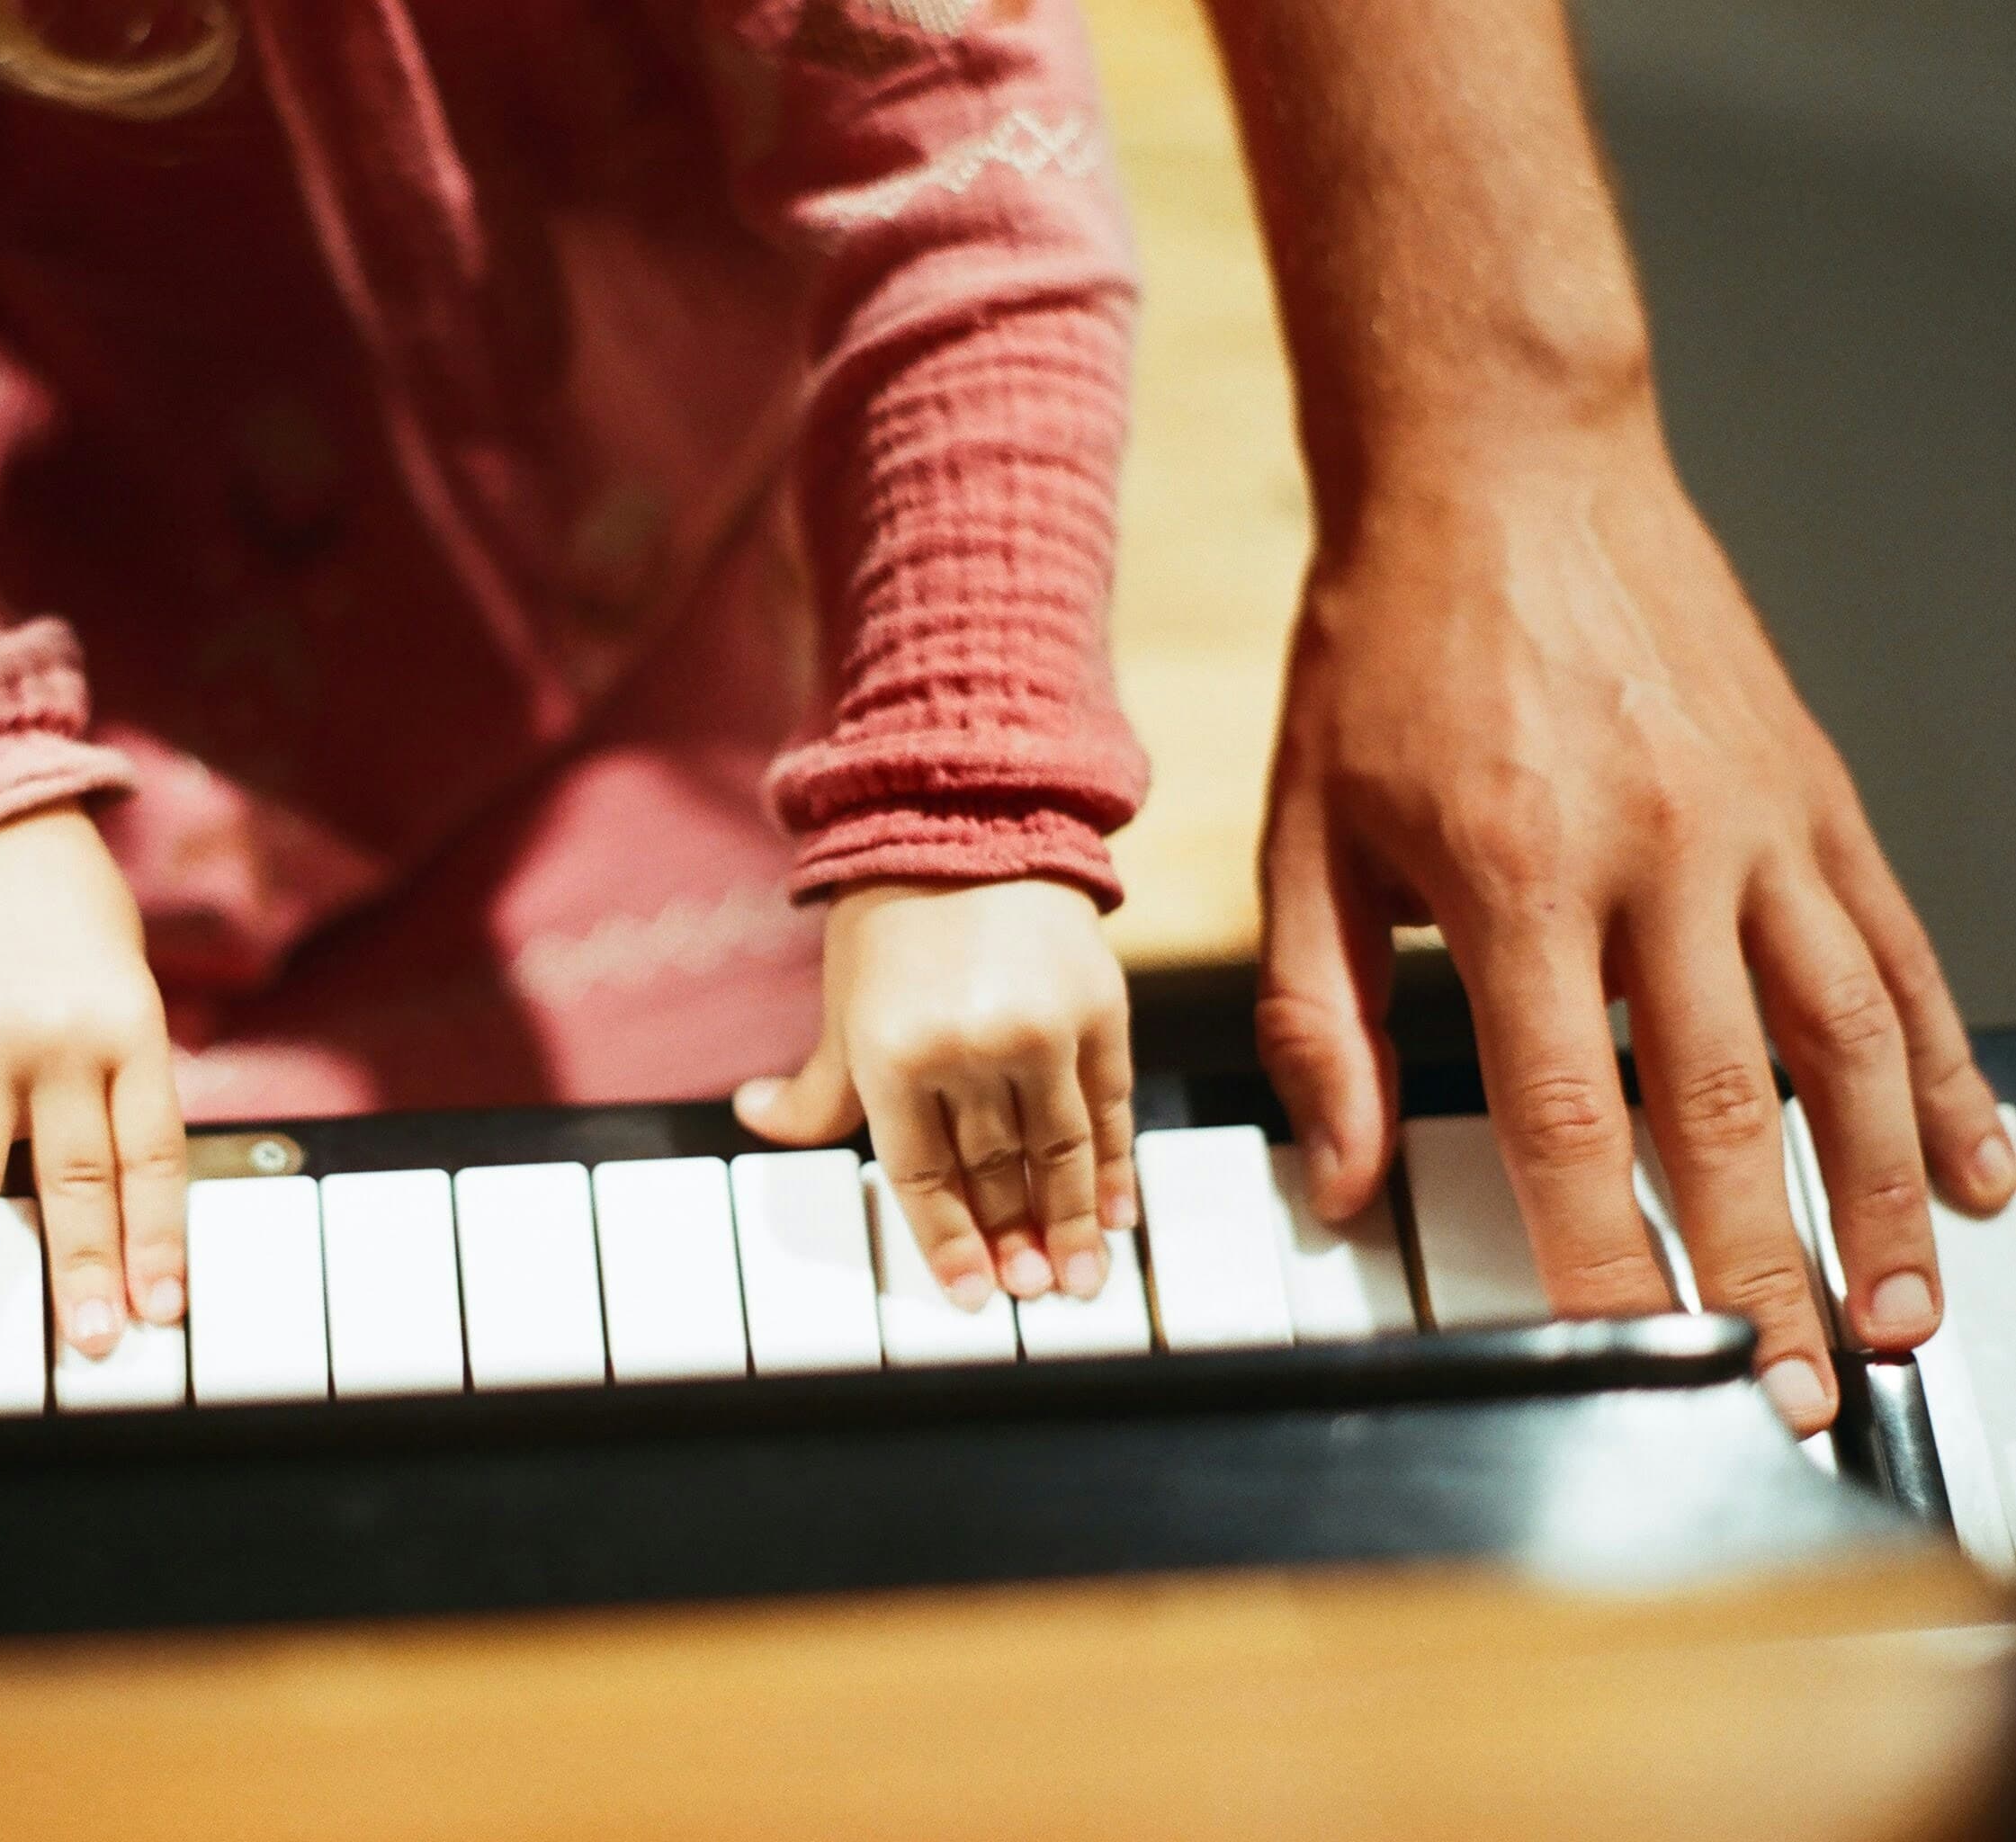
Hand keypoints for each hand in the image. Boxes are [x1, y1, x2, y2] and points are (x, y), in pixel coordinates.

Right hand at [0, 801, 187, 1357]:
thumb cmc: (73, 912)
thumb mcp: (128, 984)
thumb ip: (124, 1080)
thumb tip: (124, 1200)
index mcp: (129, 1025)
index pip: (150, 1153)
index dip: (157, 1238)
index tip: (163, 1310)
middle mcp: (56, 1036)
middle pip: (71, 1172)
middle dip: (80, 1268)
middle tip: (90, 1346)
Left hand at [736, 878, 1138, 1308]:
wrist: (972, 825)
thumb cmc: (892, 921)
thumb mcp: (845, 1005)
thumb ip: (820, 1083)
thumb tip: (759, 1118)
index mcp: (894, 1052)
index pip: (922, 1174)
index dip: (947, 1239)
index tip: (969, 1293)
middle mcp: (969, 1048)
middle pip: (996, 1172)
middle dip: (1015, 1242)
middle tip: (1034, 1296)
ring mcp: (1042, 1031)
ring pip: (1060, 1153)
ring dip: (1072, 1223)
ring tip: (1081, 1279)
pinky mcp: (1099, 1010)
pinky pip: (1110, 1109)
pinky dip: (1115, 1165)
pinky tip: (1118, 1212)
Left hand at [1256, 415, 2015, 1432]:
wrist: (1498, 467)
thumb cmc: (1390, 649)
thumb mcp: (1305, 834)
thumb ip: (1319, 1019)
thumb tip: (1338, 1181)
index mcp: (1513, 876)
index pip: (1566, 1115)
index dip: (1605, 1258)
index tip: (1631, 1358)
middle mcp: (1658, 853)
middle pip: (1725, 1103)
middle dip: (1766, 1266)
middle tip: (1793, 1388)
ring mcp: (1758, 821)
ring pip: (1849, 1039)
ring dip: (1885, 1192)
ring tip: (1905, 1312)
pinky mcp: (1817, 789)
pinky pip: (1897, 946)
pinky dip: (1946, 1066)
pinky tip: (1983, 1162)